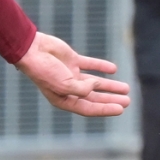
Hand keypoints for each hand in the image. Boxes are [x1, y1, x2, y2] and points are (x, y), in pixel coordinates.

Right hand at [12, 31, 128, 117]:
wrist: (32, 50)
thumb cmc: (44, 70)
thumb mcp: (63, 85)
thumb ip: (82, 88)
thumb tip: (96, 86)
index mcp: (63, 99)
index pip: (88, 108)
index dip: (105, 109)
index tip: (121, 109)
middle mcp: (68, 89)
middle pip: (94, 97)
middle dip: (111, 100)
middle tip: (127, 101)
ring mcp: (70, 74)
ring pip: (95, 82)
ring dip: (110, 86)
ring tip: (126, 88)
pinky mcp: (72, 60)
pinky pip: (90, 64)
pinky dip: (101, 67)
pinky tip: (113, 70)